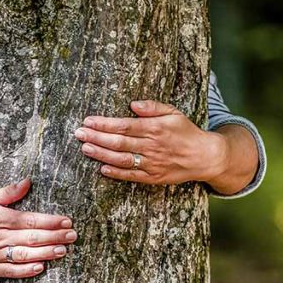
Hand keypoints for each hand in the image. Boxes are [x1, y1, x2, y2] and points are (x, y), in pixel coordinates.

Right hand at [0, 179, 75, 278]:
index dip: (50, 221)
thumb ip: (8, 192)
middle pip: (32, 237)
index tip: (67, 221)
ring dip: (46, 253)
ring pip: (24, 255)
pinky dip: (26, 271)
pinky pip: (11, 271)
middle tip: (73, 236)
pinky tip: (41, 267)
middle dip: (55, 237)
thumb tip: (28, 182)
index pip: (30, 220)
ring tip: (63, 251)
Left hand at [74, 100, 226, 185]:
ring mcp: (152, 163)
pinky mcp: (154, 177)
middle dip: (96, 137)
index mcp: (155, 128)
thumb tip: (132, 104)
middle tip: (78, 133)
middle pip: (118, 142)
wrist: (204, 156)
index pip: (124, 126)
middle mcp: (152, 146)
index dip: (104, 124)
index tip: (88, 120)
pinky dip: (116, 173)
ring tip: (85, 148)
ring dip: (101, 154)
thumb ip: (153, 108)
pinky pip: (132, 176)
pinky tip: (102, 168)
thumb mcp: (173, 113)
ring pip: (122, 159)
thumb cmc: (186, 132)